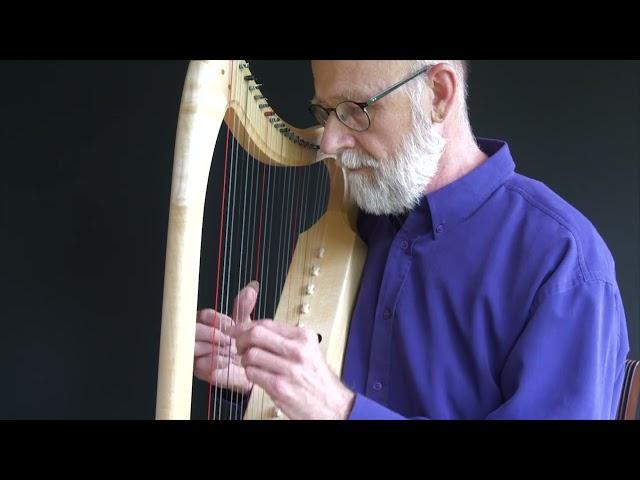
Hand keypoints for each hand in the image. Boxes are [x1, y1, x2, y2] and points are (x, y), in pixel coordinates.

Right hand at [193, 282, 258, 393]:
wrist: (249, 366)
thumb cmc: (242, 342)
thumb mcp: (244, 323)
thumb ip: (245, 306)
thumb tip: (252, 287)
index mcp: (205, 322)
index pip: (203, 315)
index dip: (217, 319)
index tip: (231, 324)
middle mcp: (197, 337)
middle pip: (194, 331)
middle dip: (212, 334)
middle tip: (229, 339)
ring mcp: (196, 354)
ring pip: (194, 347)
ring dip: (213, 348)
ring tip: (228, 350)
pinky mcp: (200, 371)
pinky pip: (200, 365)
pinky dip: (213, 362)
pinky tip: (226, 361)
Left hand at [232, 310, 354, 419]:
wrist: (332, 406)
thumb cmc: (317, 380)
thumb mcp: (308, 350)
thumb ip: (286, 339)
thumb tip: (256, 330)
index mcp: (304, 337)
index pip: (267, 323)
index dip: (246, 326)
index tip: (237, 329)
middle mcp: (297, 350)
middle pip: (256, 334)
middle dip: (241, 339)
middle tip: (238, 346)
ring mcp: (289, 369)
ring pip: (251, 355)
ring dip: (245, 360)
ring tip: (251, 365)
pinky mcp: (280, 387)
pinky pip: (253, 374)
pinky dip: (250, 374)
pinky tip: (257, 376)